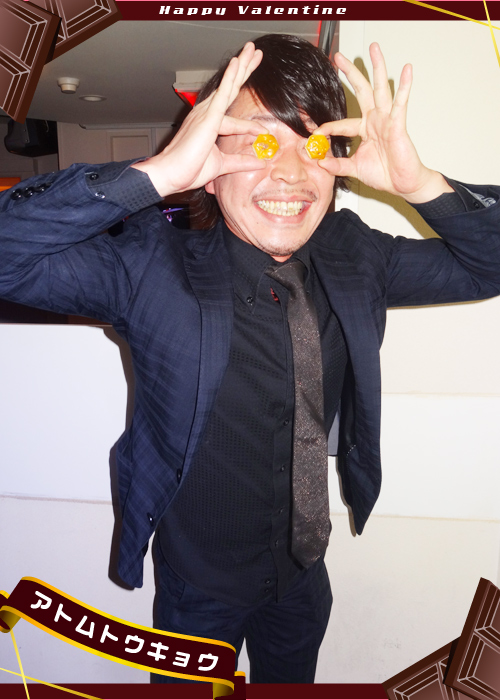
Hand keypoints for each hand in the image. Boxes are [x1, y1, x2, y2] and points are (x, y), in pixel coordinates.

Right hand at [132, 42, 266, 197]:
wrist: (171, 174)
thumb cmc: (189, 169)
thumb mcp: (222, 165)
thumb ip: (241, 161)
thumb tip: (260, 162)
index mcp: (210, 125)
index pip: (235, 118)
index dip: (251, 124)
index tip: (264, 133)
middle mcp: (207, 114)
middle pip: (230, 88)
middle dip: (244, 71)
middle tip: (256, 54)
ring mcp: (206, 113)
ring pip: (229, 86)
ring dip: (241, 67)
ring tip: (253, 49)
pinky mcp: (208, 117)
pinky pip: (222, 92)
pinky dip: (230, 77)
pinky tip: (238, 63)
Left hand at [315, 43, 452, 202]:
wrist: (403, 185)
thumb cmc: (384, 174)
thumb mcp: (354, 169)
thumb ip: (337, 165)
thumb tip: (320, 162)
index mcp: (364, 130)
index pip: (341, 123)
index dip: (327, 128)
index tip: (314, 133)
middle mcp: (375, 120)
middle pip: (361, 91)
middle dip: (350, 73)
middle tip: (338, 57)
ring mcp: (387, 120)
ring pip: (380, 89)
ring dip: (377, 68)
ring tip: (374, 49)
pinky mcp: (398, 125)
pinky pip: (400, 103)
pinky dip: (404, 86)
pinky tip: (406, 70)